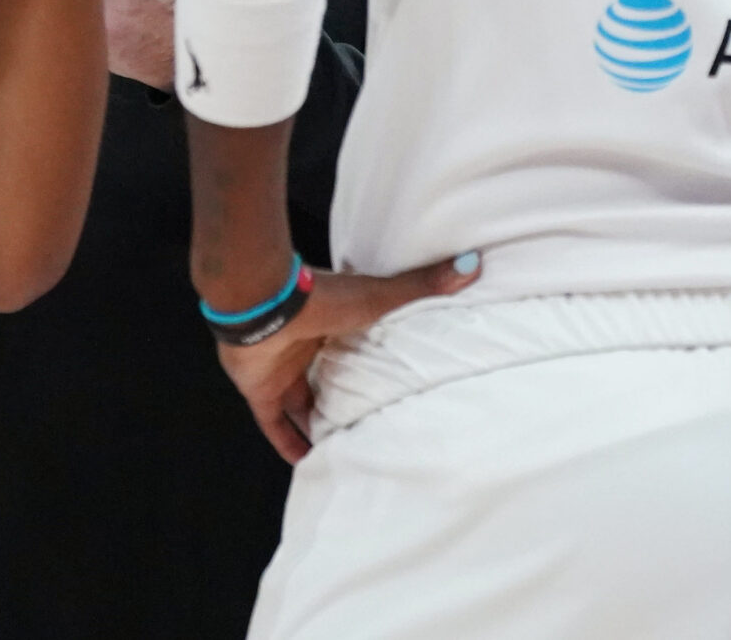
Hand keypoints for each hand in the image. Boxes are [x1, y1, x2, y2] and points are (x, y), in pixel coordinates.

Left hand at [214, 253, 479, 463]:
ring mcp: (280, 369)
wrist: (262, 303)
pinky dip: (288, 445)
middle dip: (343, 399)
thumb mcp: (379, 296)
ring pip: (300, 405)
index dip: (367, 363)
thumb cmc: (320, 298)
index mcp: (331, 322)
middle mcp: (304, 346)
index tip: (389, 381)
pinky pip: (273, 425)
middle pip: (325, 378)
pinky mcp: (259, 391)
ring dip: (319, 425)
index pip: (351, 347)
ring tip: (346, 450)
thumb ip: (421, 285)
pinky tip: (307, 465)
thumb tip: (471, 264)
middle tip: (371, 425)